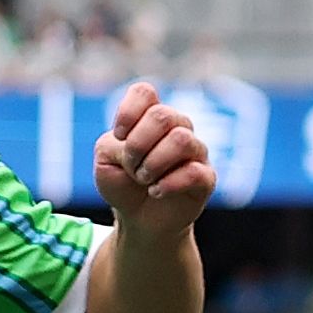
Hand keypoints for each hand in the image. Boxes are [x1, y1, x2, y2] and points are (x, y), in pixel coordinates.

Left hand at [93, 83, 214, 237]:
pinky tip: (157, 192)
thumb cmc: (122, 183)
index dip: (129, 112)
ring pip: (181, 140)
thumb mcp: (105, 158)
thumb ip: (117, 143)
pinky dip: (167, 184)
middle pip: (162, 115)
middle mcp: (177, 128)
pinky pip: (194, 172)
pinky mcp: (207, 177)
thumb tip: (148, 150)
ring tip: (144, 180)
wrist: (139, 219)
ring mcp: (195, 152)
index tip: (119, 136)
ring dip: (153, 164)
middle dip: (138, 145)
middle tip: (131, 166)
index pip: (145, 92)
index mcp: (149, 118)